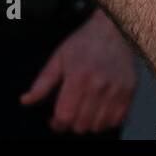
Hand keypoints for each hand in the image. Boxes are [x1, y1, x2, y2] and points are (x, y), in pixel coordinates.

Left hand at [20, 8, 137, 133]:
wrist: (114, 28)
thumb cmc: (86, 42)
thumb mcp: (59, 57)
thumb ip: (42, 82)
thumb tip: (26, 100)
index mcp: (79, 76)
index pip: (64, 116)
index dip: (56, 123)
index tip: (55, 119)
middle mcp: (99, 84)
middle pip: (81, 125)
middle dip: (71, 123)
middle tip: (71, 111)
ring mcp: (116, 89)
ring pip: (98, 126)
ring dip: (88, 123)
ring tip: (85, 110)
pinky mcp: (129, 91)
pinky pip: (116, 120)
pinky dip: (106, 120)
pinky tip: (100, 109)